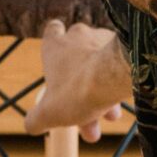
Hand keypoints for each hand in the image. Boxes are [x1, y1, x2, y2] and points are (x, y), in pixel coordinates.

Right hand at [25, 18, 132, 142]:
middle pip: (78, 62)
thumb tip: (31, 125)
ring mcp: (103, 38)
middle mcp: (78, 35)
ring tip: (111, 116)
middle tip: (90, 118)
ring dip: (103, 91)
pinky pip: (119, 64)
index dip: (55, 45)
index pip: (52, 30)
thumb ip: (36, 120)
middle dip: (82, 92)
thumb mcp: (49, 114)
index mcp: (55, 45)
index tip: (59, 63)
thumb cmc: (76, 91)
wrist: (114, 76)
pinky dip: (118, 81)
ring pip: (100, 65)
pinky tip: (121, 101)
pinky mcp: (124, 45)